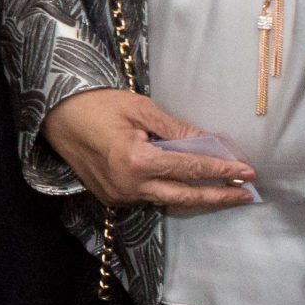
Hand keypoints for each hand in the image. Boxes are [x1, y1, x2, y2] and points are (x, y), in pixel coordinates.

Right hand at [39, 89, 255, 214]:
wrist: (56, 116)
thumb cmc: (97, 103)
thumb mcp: (140, 108)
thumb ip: (177, 129)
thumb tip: (212, 143)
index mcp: (136, 160)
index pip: (189, 167)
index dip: (221, 169)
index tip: (248, 171)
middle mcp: (129, 185)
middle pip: (184, 196)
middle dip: (219, 196)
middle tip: (247, 195)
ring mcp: (119, 196)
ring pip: (168, 201)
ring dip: (198, 196)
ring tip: (225, 192)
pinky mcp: (112, 198)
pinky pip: (150, 197)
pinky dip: (172, 192)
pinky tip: (188, 186)